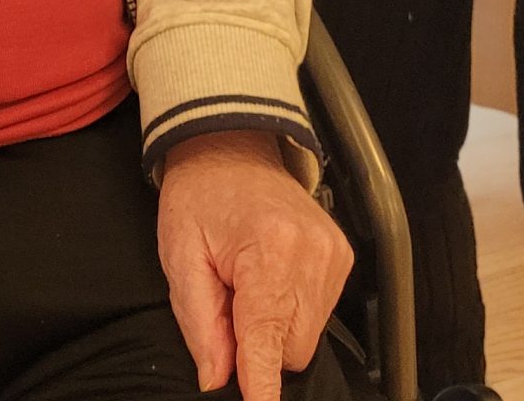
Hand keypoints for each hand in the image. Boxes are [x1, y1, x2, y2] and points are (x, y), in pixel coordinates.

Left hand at [157, 130, 350, 399]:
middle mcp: (310, 252)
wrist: (230, 146)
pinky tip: (272, 275)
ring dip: (277, 325)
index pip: (267, 341)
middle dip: (259, 342)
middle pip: (291, 348)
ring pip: (308, 336)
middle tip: (231, 302)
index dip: (263, 384)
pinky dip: (294, 307)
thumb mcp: (181, 256)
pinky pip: (321, 313)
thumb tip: (218, 379)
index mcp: (268, 250)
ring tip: (250, 281)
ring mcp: (332, 253)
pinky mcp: (342, 254)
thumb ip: (200, 323)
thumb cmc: (200, 197)